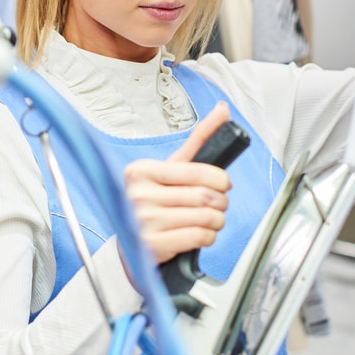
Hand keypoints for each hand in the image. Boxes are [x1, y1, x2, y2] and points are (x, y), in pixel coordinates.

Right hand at [123, 102, 232, 262]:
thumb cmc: (154, 200)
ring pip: (205, 218)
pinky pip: (199, 237)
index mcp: (142, 170)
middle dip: (221, 202)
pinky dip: (209, 237)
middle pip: (205, 196)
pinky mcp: (153, 245)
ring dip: (217, 220)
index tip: (223, 184)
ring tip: (209, 219)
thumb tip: (223, 109)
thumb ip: (199, 139)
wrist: (131, 243)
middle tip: (218, 204)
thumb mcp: (171, 167)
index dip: (220, 180)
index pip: (197, 171)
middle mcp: (139, 194)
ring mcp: (144, 221)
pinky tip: (200, 233)